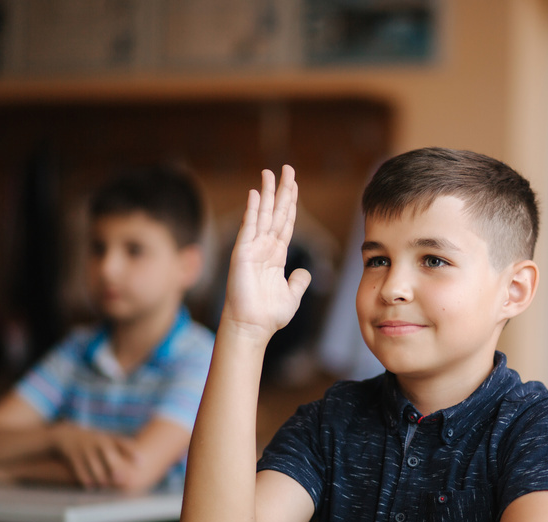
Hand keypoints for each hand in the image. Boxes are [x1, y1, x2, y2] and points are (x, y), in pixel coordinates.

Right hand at [50, 422, 139, 488]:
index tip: (141, 462)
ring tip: (106, 485)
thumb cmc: (93, 440)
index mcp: (107, 438)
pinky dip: (85, 478)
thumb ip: (121, 446)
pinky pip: (80, 468)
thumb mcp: (106, 438)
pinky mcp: (74, 456)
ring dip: (100, 477)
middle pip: (108, 455)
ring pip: (94, 465)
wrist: (67, 434)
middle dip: (115, 467)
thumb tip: (142, 459)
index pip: (122, 443)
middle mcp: (97, 442)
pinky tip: (91, 486)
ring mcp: (85, 448)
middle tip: (123, 479)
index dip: (131, 452)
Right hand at [221, 166, 310, 342]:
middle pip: (276, 213)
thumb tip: (304, 272)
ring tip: (270, 172)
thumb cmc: (269, 315)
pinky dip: (252, 210)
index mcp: (276, 255)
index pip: (286, 223)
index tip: (294, 185)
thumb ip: (299, 281)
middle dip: (282, 191)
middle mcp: (264, 248)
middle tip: (287, 168)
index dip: (291, 204)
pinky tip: (255, 193)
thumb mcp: (292, 295)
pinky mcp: (243, 253)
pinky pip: (249, 227)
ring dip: (267, 193)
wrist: (252, 327)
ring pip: (263, 215)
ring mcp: (253, 248)